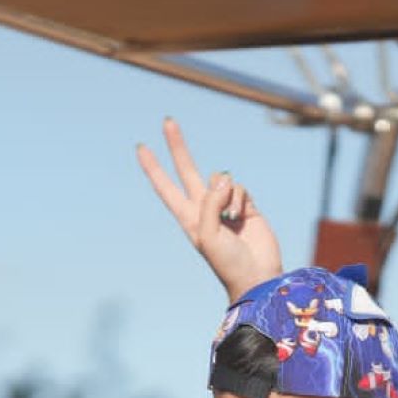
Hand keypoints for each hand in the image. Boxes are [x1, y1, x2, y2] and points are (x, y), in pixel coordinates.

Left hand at [136, 117, 283, 302]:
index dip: (153, 168)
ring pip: (222, 179)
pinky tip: (243, 217)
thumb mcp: (207, 234)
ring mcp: (225, 205)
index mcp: (187, 217)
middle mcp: (203, 208)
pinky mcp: (245, 205)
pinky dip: (240, 199)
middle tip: (168, 121)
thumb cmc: (227, 262)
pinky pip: (240, 187)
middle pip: (187, 170)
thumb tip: (221, 178)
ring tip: (232, 221)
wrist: (256, 276)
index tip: (141, 147)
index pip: (165, 187)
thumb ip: (210, 203)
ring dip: (227, 195)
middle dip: (177, 146)